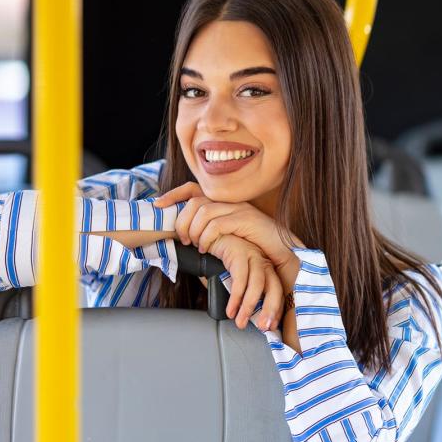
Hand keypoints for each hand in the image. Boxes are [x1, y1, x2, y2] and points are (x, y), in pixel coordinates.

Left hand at [155, 182, 300, 285]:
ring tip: (194, 245)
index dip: (174, 194)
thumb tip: (185, 237)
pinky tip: (206, 248)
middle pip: (194, 201)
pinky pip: (216, 224)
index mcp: (224, 202)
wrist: (283, 252)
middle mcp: (230, 201)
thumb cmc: (255, 247)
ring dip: (192, 231)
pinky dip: (206, 238)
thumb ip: (210, 231)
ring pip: (203, 212)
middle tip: (181, 239)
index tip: (158, 204)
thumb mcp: (228, 236)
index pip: (193, 188)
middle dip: (181, 220)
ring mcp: (238, 208)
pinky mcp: (245, 220)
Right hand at [206, 233, 284, 331]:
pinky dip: (236, 298)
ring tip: (240, 322)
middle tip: (263, 327)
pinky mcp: (239, 252)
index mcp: (264, 266)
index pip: (277, 289)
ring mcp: (252, 255)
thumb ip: (238, 294)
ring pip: (257, 285)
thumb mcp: (231, 278)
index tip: (270, 325)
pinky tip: (230, 310)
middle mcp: (262, 260)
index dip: (275, 308)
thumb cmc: (219, 257)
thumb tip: (241, 317)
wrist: (206, 235)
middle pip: (274, 287)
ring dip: (249, 307)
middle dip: (270, 309)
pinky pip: (240, 279)